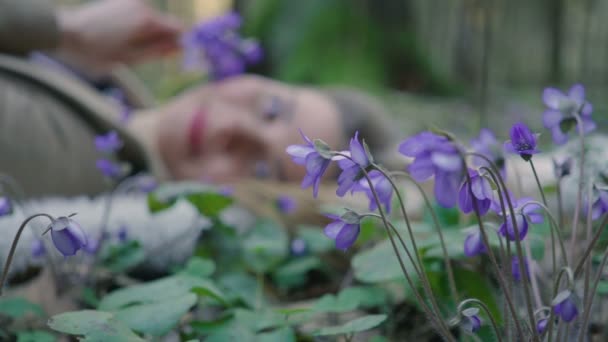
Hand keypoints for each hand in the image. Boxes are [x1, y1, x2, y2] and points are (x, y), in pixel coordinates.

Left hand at [56, 0, 182, 75]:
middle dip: (164, 40)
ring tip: (128, 48)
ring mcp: (131, 1)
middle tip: (147, 57)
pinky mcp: (121, 2)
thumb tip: (180, 47)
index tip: (178, 57)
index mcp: (147, 20)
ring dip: (148, 35)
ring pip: (153, 21)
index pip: (180, 28)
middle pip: (166, 23)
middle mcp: (142, 5)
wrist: (63, 33)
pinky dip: (138, 28)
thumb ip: (158, 51)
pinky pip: (140, 16)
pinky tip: (121, 38)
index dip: (183, 42)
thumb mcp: (130, 58)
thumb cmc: (97, 51)